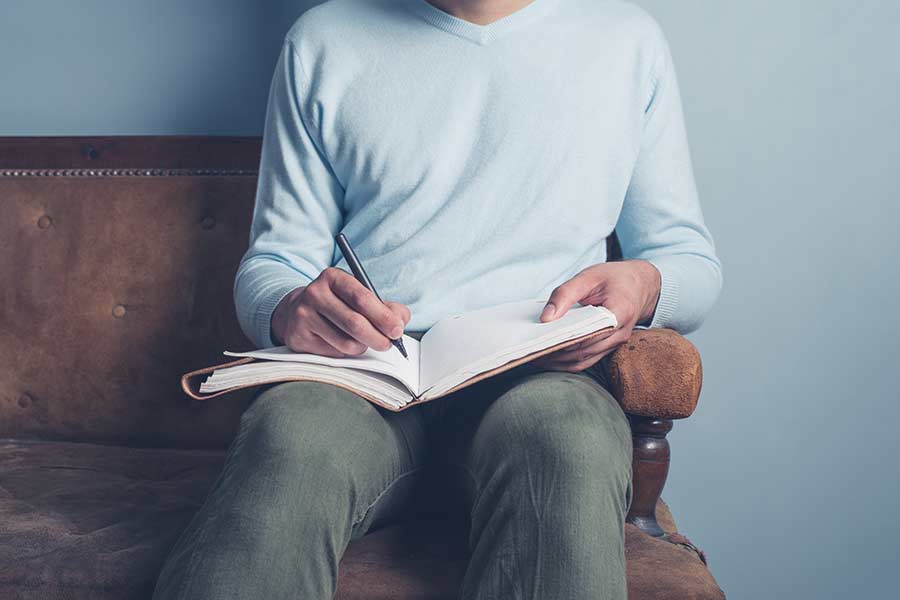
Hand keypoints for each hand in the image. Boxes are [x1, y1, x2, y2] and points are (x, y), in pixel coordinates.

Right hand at [271, 267, 410, 356]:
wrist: (295, 312)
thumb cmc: (337, 304)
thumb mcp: (358, 296)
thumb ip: (384, 307)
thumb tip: (400, 322)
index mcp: (333, 277)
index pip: (362, 298)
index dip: (383, 317)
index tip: (397, 330)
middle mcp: (315, 293)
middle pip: (355, 323)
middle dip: (378, 338)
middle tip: (389, 344)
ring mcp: (304, 316)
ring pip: (346, 343)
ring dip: (363, 347)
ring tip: (363, 341)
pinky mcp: (298, 337)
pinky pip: (334, 353)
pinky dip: (346, 353)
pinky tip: (342, 343)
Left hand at [532, 260, 660, 372]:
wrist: (640, 284)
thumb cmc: (614, 277)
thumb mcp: (588, 276)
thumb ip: (565, 294)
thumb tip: (545, 318)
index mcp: (619, 312)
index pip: (587, 333)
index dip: (563, 340)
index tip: (540, 341)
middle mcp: (620, 332)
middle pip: (583, 351)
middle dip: (556, 354)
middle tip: (530, 351)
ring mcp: (616, 342)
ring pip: (584, 360)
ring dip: (559, 362)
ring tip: (535, 356)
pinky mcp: (610, 346)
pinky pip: (588, 360)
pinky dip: (568, 361)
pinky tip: (550, 356)